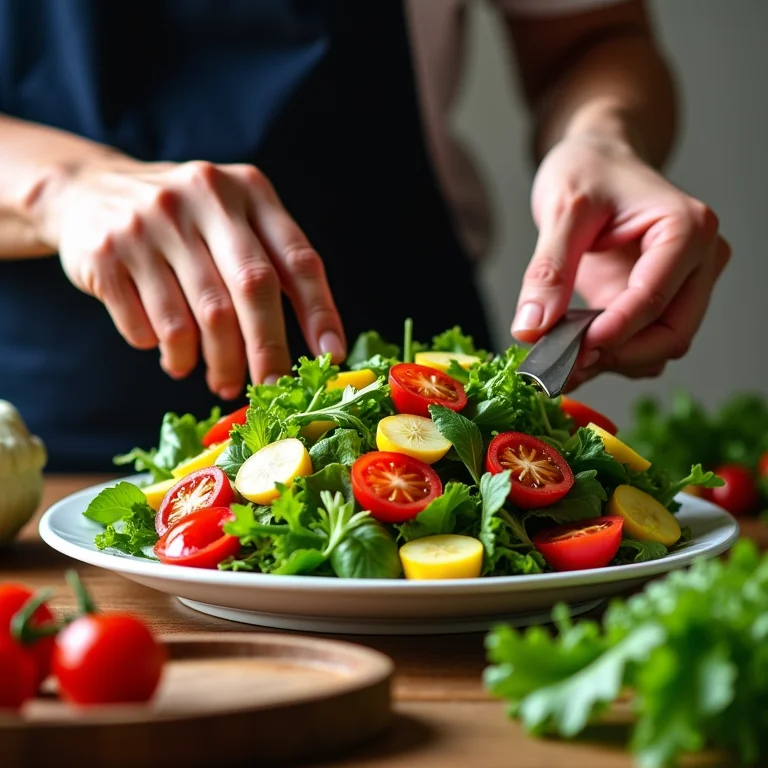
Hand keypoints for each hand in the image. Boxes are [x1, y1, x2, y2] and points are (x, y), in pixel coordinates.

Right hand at [41, 159, 345, 397]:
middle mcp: (203, 197)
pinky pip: (149, 327)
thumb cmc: (185, 221)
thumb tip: (315, 347)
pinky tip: (170, 354)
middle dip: (267, 351)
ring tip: (218, 378)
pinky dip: (166, 352)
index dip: (319, 313)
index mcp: (248, 190)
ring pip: (199, 318)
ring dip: (214, 363)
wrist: (88, 190)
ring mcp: (151, 223)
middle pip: (251, 289)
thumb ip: (272, 265)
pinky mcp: (107, 252)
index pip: (297, 259)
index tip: (331, 358)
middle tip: (271, 389)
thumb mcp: (232, 219)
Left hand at [512, 135, 729, 387]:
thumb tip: (531, 330)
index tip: (571, 352)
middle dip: (616, 355)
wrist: (596, 162)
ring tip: (558, 359)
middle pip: (670, 335)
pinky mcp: (659, 304)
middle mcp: (699, 261)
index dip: (613, 332)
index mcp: (687, 229)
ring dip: (611, 362)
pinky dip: (608, 357)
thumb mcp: (562, 211)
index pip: (655, 299)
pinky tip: (569, 352)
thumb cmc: (588, 170)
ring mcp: (684, 286)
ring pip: (659, 349)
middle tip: (560, 366)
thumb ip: (548, 271)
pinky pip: (641, 345)